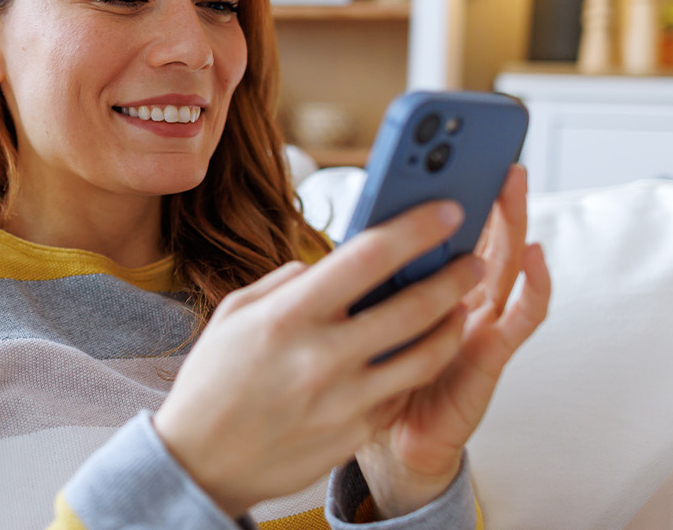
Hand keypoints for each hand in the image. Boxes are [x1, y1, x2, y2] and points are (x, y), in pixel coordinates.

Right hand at [152, 199, 481, 516]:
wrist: (200, 461)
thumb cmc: (213, 381)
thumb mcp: (233, 314)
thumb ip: (286, 283)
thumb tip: (328, 264)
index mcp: (287, 316)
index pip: (367, 258)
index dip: (416, 229)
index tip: (447, 211)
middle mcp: (320, 356)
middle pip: (414, 307)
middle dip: (454, 277)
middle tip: (472, 261)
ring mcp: (343, 401)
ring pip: (426, 356)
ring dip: (452, 326)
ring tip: (461, 309)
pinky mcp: (354, 434)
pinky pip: (401, 393)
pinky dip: (416, 369)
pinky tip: (420, 353)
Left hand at [356, 164, 552, 517]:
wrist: (380, 440)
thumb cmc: (364, 376)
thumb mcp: (350, 316)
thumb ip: (355, 280)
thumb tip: (340, 235)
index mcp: (420, 284)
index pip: (439, 227)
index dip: (446, 188)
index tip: (446, 144)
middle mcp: (456, 299)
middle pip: (478, 235)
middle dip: (486, 190)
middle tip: (489, 147)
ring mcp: (477, 324)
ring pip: (503, 263)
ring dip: (511, 221)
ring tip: (511, 182)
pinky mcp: (491, 356)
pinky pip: (522, 318)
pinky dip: (535, 285)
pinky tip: (536, 255)